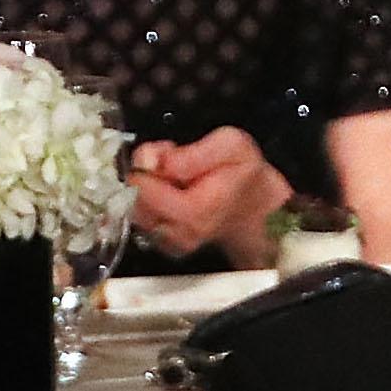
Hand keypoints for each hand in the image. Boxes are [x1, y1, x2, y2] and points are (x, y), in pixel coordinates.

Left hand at [130, 127, 292, 267]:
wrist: (255, 203)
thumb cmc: (244, 173)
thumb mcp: (230, 146)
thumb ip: (191, 154)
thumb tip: (154, 162)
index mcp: (195, 213)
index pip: (145, 193)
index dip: (146, 169)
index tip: (162, 154)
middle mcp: (179, 235)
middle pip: (135, 202)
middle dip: (145, 176)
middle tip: (170, 160)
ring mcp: (170, 243)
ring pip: (134, 210)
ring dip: (146, 188)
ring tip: (174, 175)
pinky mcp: (163, 244)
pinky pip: (140, 218)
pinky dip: (148, 201)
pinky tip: (170, 191)